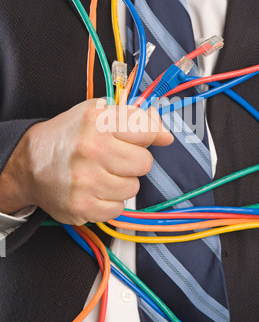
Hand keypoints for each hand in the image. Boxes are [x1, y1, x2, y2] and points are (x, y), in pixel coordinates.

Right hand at [0, 99, 172, 224]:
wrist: (30, 164)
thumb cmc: (69, 137)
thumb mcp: (97, 113)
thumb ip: (134, 118)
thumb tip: (166, 135)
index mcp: (97, 121)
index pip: (146, 130)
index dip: (151, 135)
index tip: (149, 139)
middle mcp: (91, 150)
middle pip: (144, 163)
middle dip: (134, 161)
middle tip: (115, 158)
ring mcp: (86, 181)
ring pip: (133, 188)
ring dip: (122, 182)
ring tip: (102, 174)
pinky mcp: (82, 206)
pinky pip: (118, 208)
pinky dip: (110, 201)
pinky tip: (95, 189)